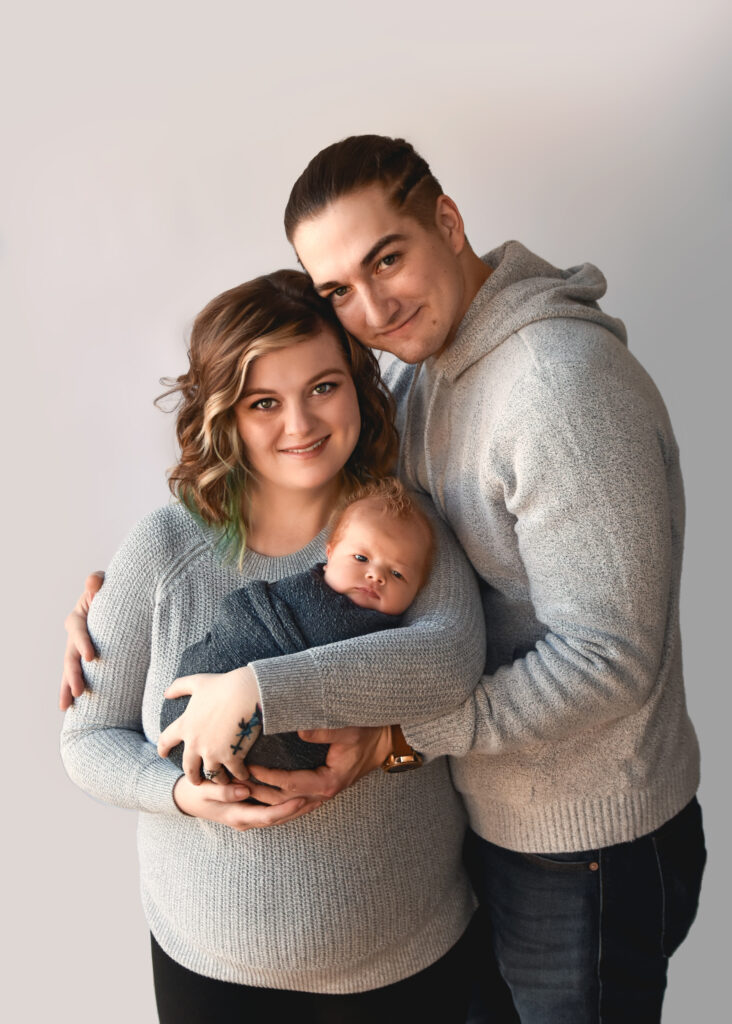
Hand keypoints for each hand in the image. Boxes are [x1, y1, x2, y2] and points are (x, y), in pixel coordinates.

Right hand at [59, 571, 105, 710]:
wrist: (122, 605)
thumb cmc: (113, 592)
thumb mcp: (106, 585)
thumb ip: (98, 581)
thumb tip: (93, 582)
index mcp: (79, 617)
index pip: (77, 630)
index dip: (82, 643)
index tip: (91, 658)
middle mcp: (75, 635)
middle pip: (70, 656)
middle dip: (73, 674)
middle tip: (80, 690)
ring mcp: (78, 649)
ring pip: (70, 670)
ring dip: (68, 687)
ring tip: (68, 704)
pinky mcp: (86, 661)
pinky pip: (78, 676)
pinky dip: (71, 690)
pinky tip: (69, 707)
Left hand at [158, 666, 261, 784]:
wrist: (246, 693)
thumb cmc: (223, 685)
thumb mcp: (197, 682)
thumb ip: (179, 687)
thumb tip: (166, 693)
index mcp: (185, 726)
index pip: (166, 741)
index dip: (163, 749)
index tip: (163, 754)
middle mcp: (195, 744)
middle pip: (189, 768)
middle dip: (193, 777)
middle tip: (197, 781)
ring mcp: (213, 753)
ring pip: (212, 775)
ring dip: (218, 779)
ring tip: (224, 780)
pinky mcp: (231, 757)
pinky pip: (235, 773)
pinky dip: (240, 775)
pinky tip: (245, 775)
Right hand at [172, 775, 318, 829]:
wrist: (186, 799)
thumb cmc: (195, 792)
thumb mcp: (205, 790)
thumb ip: (223, 791)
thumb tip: (244, 791)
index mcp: (238, 816)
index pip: (268, 816)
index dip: (287, 809)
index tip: (303, 799)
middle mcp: (247, 820)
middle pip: (279, 819)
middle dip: (300, 810)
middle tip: (322, 797)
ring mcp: (249, 817)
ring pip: (278, 816)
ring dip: (298, 809)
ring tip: (319, 796)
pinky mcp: (251, 810)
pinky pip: (273, 811)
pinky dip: (289, 805)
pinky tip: (303, 795)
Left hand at [246, 725, 392, 802]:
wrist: (385, 742)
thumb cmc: (367, 733)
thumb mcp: (349, 729)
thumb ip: (325, 731)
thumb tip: (299, 729)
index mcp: (328, 782)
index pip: (289, 784)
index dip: (268, 777)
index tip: (248, 766)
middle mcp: (323, 793)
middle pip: (283, 801)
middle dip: (258, 793)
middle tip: (234, 782)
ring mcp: (322, 794)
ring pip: (286, 805)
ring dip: (263, 800)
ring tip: (239, 790)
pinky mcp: (320, 790)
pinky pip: (293, 802)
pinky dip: (275, 802)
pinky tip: (259, 796)